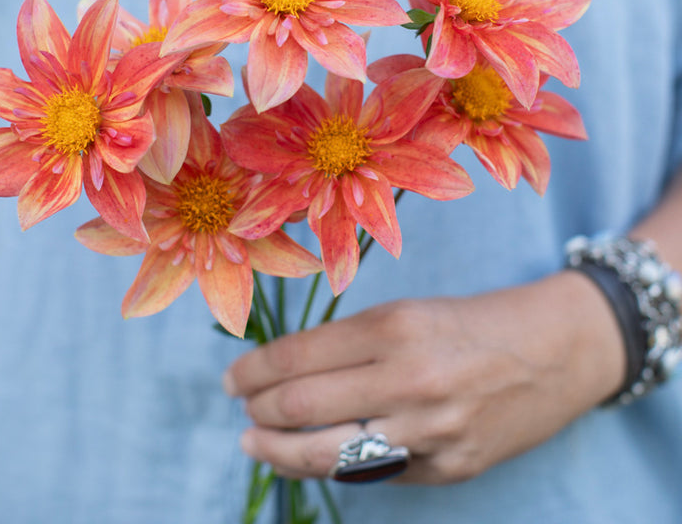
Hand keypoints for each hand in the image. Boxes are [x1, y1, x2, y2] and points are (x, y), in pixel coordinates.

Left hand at [223, 271, 624, 483]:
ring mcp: (431, 430)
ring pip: (327, 455)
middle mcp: (408, 379)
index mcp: (394, 327)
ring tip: (254, 442)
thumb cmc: (470, 323)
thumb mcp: (407, 312)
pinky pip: (373, 474)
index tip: (233, 377)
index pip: (298, 357)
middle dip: (257, 409)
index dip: (253, 370)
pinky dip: (332, 467)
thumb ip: (350, 344)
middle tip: (242, 406)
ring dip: (277, 451)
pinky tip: (310, 459)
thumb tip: (286, 373)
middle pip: (302, 407)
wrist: (555, 350)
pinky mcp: (450, 469)